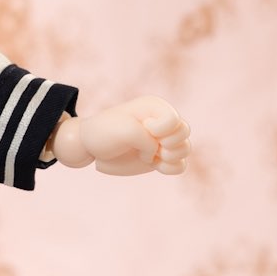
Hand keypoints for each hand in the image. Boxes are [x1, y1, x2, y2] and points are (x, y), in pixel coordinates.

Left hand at [51, 98, 190, 176]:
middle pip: (185, 132)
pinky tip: (154, 165)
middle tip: (150, 145)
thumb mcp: (124, 131)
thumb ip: (146, 139)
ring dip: (171, 156)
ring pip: (185, 149)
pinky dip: (171, 168)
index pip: (173, 120)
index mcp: (155, 107)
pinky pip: (180, 165)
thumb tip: (156, 154)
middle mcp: (162, 122)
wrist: (92, 146)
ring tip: (152, 157)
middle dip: (170, 143)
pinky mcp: (160, 157)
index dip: (161, 129)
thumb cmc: (105, 132)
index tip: (142, 128)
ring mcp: (162, 140)